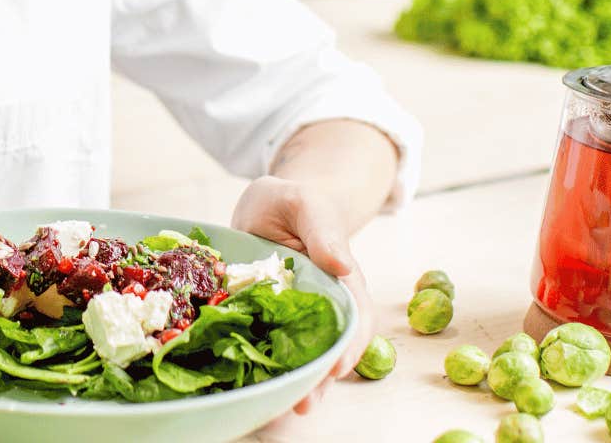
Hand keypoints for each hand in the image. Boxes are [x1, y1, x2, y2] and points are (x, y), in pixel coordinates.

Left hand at [231, 175, 374, 415]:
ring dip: (297, 382)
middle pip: (331, 346)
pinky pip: (269, 346)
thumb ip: (323, 231)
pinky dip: (266, 368)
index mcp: (341, 278)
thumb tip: (341, 265)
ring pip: (303, 354)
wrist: (270, 205)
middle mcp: (323, 303)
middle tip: (304, 403)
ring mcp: (295, 315)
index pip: (355, 317)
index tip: (335, 368)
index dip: (348, 346)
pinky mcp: (267, 319)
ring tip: (284, 408)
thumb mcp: (306, 204)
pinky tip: (255, 388)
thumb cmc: (292, 202)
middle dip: (321, 378)